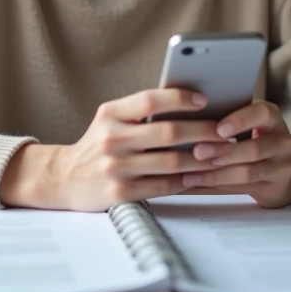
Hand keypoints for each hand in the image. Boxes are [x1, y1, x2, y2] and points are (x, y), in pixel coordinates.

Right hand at [0, 89, 230, 210]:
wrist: (64, 177)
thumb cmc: (97, 145)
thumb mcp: (110, 119)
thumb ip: (140, 112)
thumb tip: (190, 106)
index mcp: (110, 114)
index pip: (150, 99)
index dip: (179, 98)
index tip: (204, 99)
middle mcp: (111, 138)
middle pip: (167, 132)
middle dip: (203, 131)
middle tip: (226, 132)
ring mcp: (115, 168)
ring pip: (170, 162)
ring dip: (202, 159)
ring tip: (221, 155)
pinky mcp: (120, 194)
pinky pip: (162, 186)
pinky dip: (185, 181)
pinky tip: (200, 175)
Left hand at [183, 100, 290, 206]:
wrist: (288, 168)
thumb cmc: (256, 138)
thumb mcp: (250, 124)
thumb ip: (226, 120)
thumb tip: (187, 117)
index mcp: (273, 118)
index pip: (262, 114)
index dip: (240, 120)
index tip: (219, 128)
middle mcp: (283, 142)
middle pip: (254, 148)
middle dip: (222, 151)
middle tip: (197, 152)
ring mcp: (283, 167)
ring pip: (248, 172)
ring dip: (217, 173)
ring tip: (192, 172)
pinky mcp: (276, 188)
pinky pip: (245, 187)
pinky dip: (219, 184)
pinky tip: (199, 182)